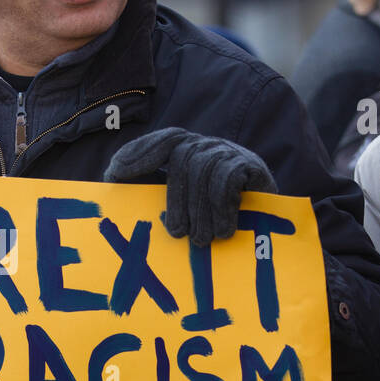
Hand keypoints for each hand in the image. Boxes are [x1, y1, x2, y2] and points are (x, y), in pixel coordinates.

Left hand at [104, 127, 276, 245]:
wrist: (268, 222)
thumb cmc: (214, 217)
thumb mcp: (182, 204)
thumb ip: (151, 194)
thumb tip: (111, 187)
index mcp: (188, 149)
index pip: (163, 140)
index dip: (139, 152)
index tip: (114, 173)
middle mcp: (207, 145)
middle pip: (183, 157)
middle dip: (176, 197)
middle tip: (176, 233)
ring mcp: (230, 152)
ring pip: (205, 168)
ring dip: (199, 209)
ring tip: (199, 240)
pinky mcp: (252, 165)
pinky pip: (228, 178)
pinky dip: (222, 207)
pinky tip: (222, 231)